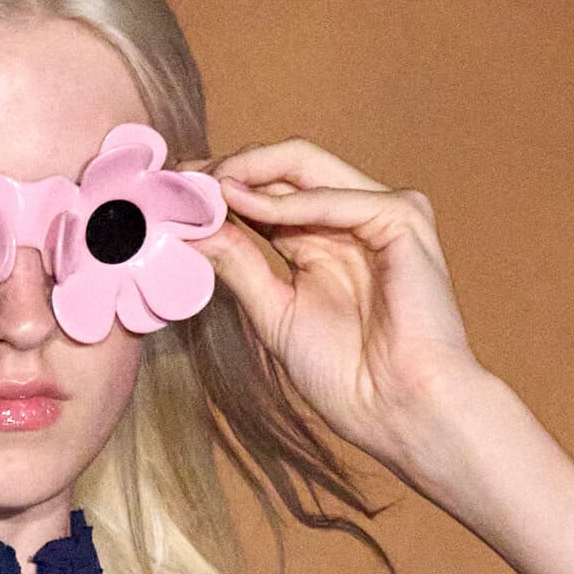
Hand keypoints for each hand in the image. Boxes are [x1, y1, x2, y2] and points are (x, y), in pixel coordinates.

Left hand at [198, 138, 488, 479]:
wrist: (398, 410)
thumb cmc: (348, 377)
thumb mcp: (275, 313)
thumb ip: (239, 266)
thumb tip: (193, 231)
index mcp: (322, 238)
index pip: (266, 191)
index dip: (219, 184)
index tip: (170, 190)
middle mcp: (351, 217)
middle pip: (284, 166)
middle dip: (227, 166)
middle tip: (179, 179)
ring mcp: (380, 213)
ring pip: (306, 163)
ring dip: (249, 170)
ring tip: (203, 186)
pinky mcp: (403, 220)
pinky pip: (336, 198)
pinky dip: (288, 200)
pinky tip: (247, 206)